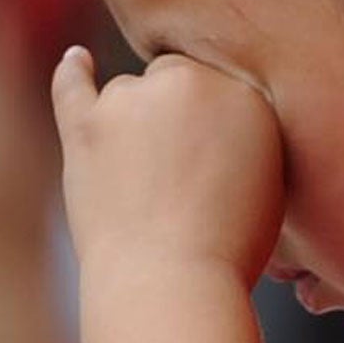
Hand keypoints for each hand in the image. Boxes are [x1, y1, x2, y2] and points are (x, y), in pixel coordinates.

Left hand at [50, 46, 283, 286]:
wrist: (172, 282)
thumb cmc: (230, 247)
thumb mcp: (270, 182)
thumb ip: (247, 134)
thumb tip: (220, 121)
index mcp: (245, 93)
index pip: (223, 85)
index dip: (216, 123)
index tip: (214, 160)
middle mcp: (188, 81)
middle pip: (177, 77)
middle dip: (179, 114)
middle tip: (182, 172)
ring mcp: (129, 100)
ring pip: (129, 91)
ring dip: (135, 120)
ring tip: (144, 180)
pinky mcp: (84, 125)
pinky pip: (72, 84)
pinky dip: (72, 71)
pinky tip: (76, 60)